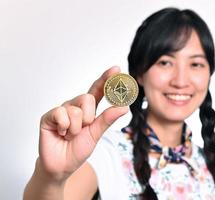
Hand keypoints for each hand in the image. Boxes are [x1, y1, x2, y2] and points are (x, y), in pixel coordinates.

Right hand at [38, 66, 127, 180]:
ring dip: (76, 128)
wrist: (62, 165)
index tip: (116, 69)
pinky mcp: (49, 116)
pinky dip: (64, 127)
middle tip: (82, 129)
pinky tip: (60, 133)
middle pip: (88, 98)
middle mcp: (75, 106)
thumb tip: (124, 106)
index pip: (98, 90)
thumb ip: (108, 119)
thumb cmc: (78, 149)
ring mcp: (62, 109)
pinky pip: (61, 113)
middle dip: (88, 118)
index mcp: (89, 110)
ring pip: (75, 109)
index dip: (107, 79)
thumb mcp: (96, 134)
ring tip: (70, 135)